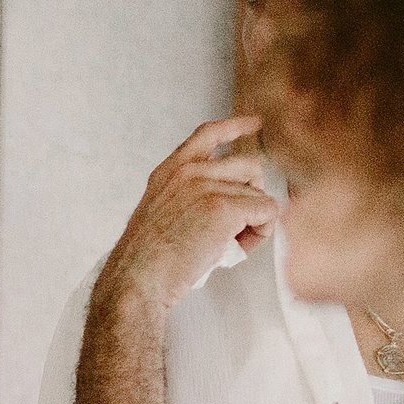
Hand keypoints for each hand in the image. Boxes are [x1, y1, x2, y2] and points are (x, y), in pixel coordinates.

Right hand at [99, 116, 276, 317]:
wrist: (137, 280)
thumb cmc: (147, 261)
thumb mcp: (160, 213)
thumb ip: (188, 196)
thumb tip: (231, 198)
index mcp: (170, 171)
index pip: (208, 134)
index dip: (236, 126)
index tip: (254, 123)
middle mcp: (188, 172)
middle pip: (248, 166)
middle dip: (252, 195)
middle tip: (236, 228)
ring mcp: (205, 187)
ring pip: (259, 192)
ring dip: (255, 219)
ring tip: (232, 244)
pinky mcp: (223, 208)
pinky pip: (266, 211)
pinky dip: (260, 232)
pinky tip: (239, 248)